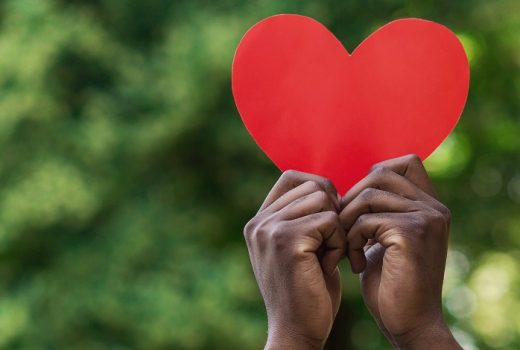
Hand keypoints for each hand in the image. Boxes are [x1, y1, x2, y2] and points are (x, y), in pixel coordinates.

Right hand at [244, 170, 345, 349]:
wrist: (298, 332)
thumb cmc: (308, 291)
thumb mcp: (301, 248)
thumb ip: (303, 217)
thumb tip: (327, 187)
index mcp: (260, 221)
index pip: (292, 176)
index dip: (320, 189)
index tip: (331, 219)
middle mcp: (259, 221)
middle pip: (313, 185)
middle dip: (333, 211)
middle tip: (332, 244)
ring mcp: (269, 229)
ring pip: (323, 199)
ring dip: (337, 228)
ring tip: (329, 256)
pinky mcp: (286, 240)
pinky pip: (330, 220)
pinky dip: (339, 242)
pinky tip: (330, 266)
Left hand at [339, 155, 460, 348]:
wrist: (409, 323)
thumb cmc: (392, 283)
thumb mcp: (386, 238)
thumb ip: (381, 211)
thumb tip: (354, 187)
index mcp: (429, 205)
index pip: (405, 161)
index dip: (374, 174)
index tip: (358, 207)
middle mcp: (433, 207)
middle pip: (380, 173)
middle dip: (352, 198)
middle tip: (342, 228)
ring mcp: (425, 218)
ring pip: (367, 195)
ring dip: (347, 221)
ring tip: (346, 248)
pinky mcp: (411, 234)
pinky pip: (365, 220)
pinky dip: (350, 240)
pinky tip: (356, 263)